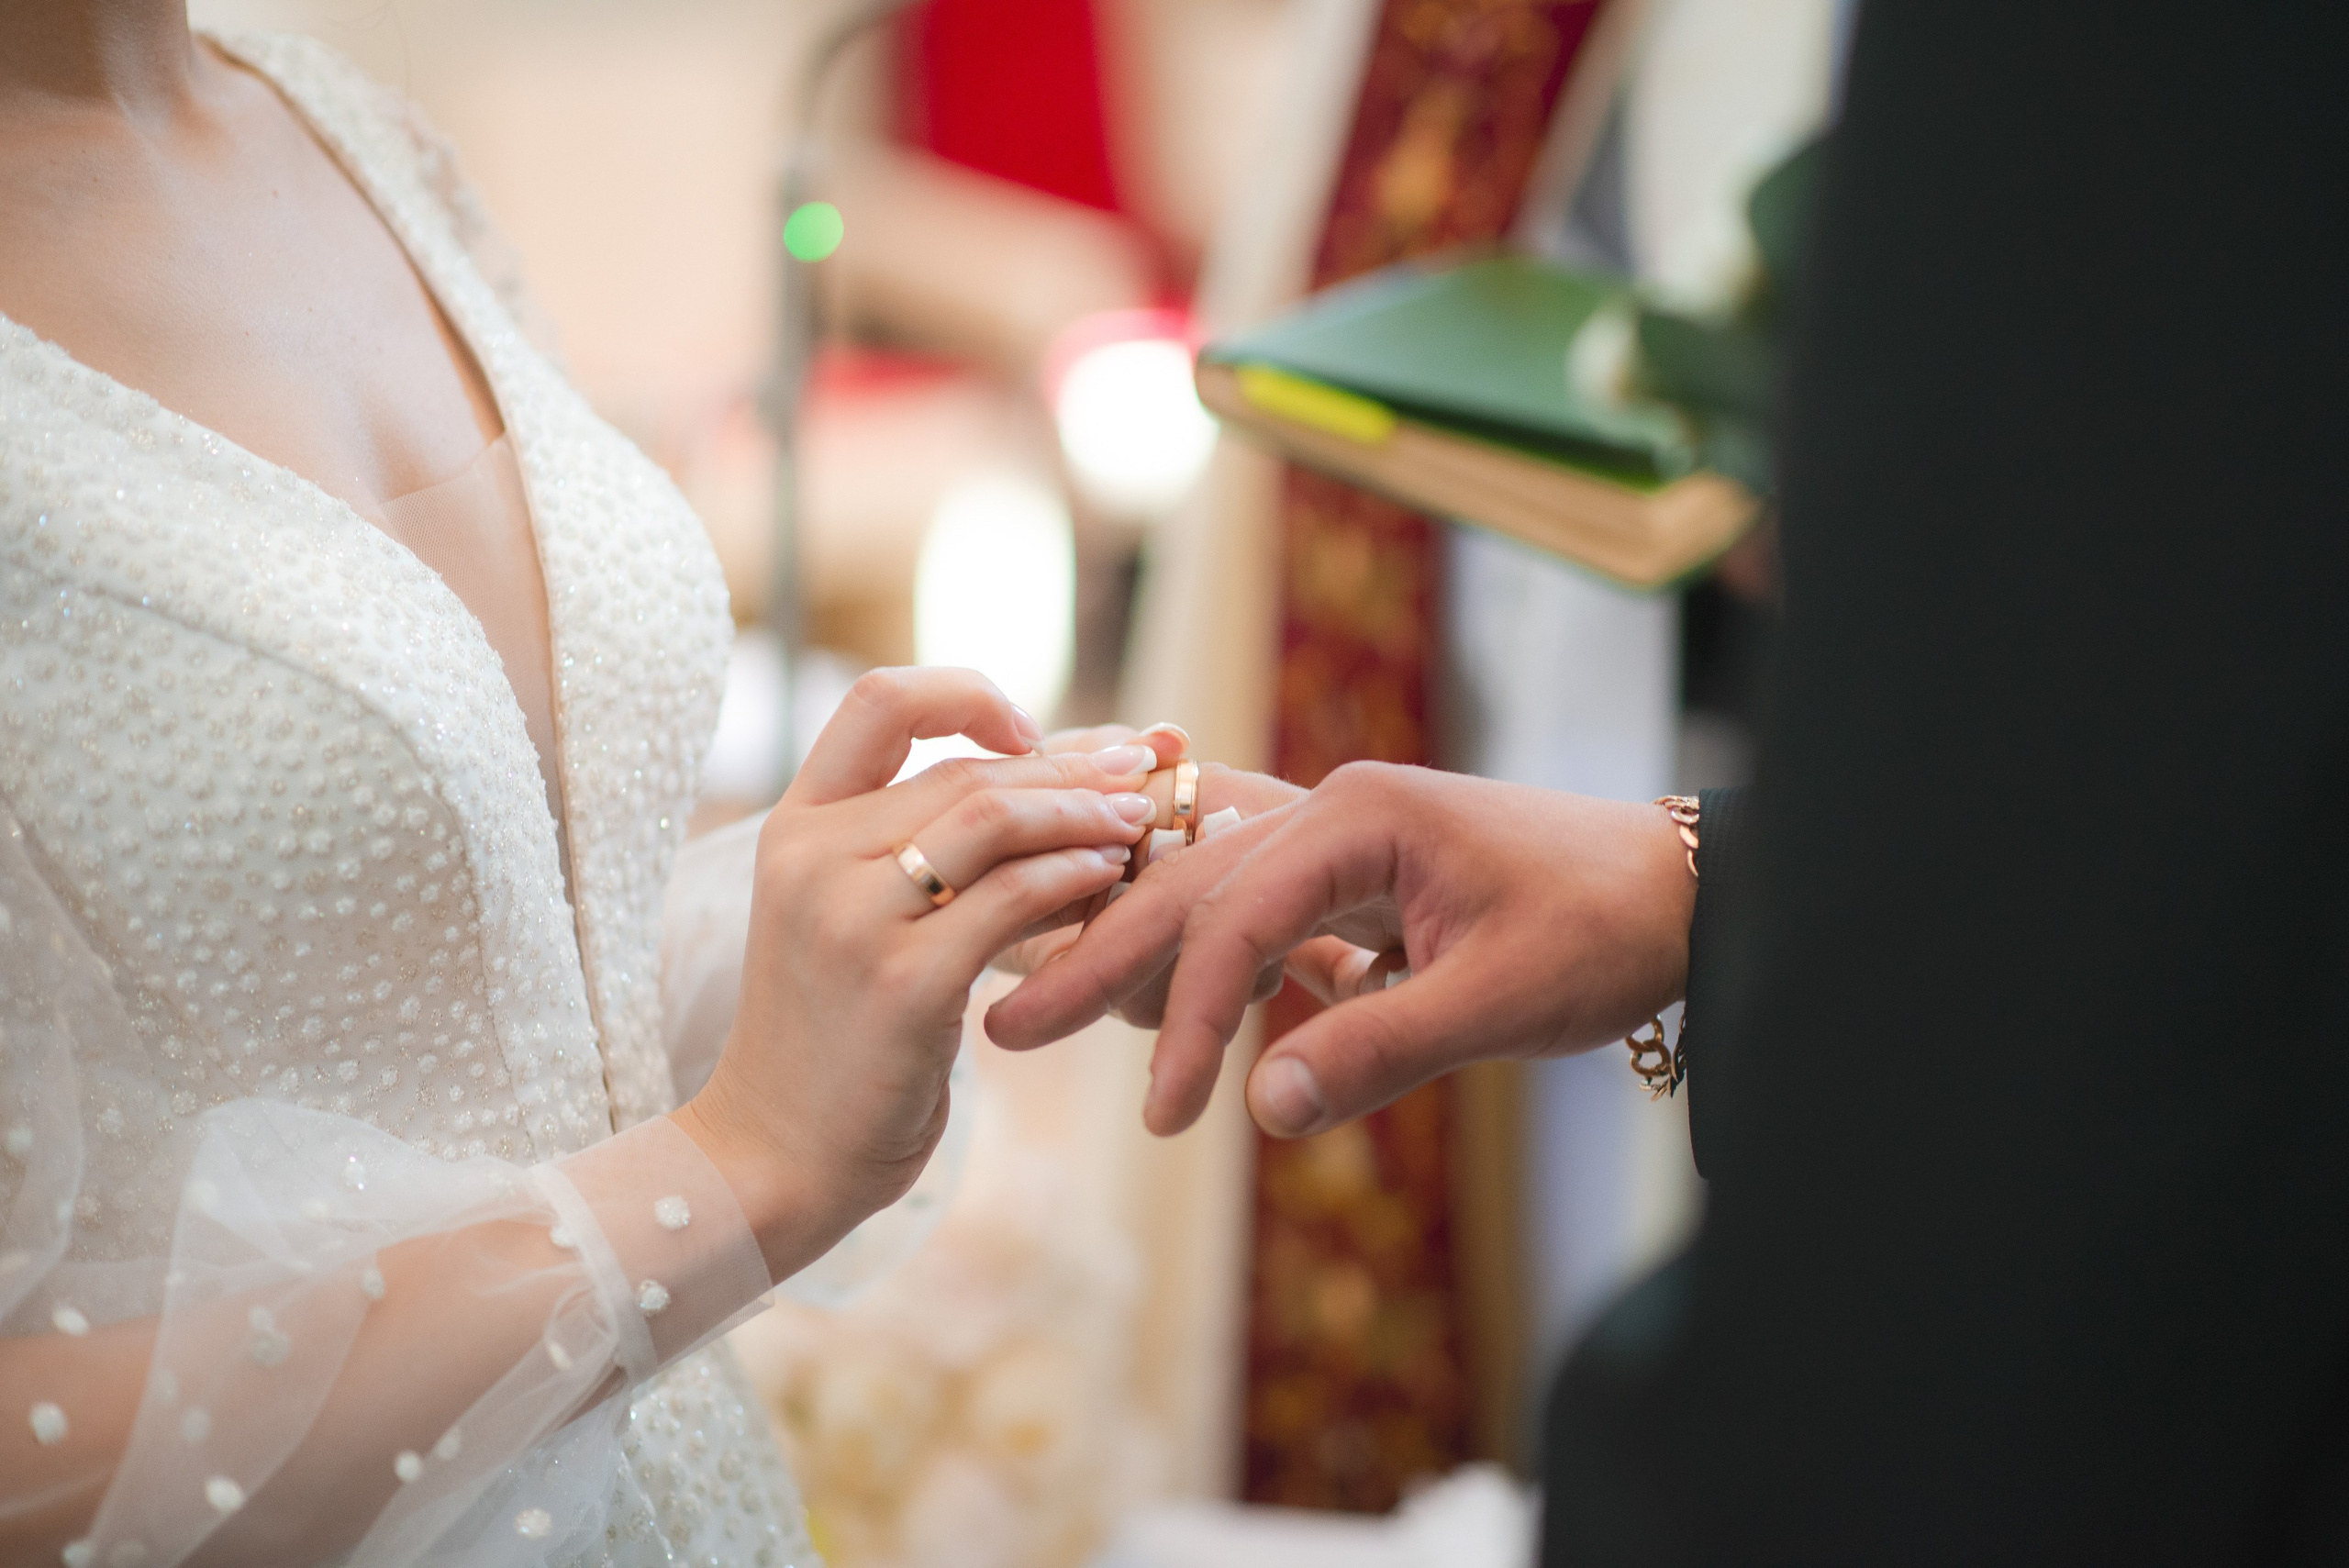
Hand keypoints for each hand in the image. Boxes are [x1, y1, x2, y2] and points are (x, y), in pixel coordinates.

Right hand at [674, 669, 1164, 1278]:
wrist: (774, 1157)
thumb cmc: (835, 1041)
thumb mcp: (848, 923)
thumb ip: (912, 851)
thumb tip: (1039, 780)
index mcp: (793, 827)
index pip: (880, 701)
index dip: (968, 694)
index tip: (1033, 729)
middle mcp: (812, 857)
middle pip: (965, 768)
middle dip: (1069, 761)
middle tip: (1142, 765)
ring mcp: (852, 918)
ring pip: (993, 818)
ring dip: (1084, 810)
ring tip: (1142, 819)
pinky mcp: (901, 983)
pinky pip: (1011, 899)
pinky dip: (1073, 876)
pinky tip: (1110, 878)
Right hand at [984, 762, 1695, 1138]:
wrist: (1683, 887)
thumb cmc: (1606, 929)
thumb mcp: (1500, 999)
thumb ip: (1379, 1049)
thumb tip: (1261, 1113)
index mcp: (1359, 813)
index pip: (1232, 914)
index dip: (1187, 1017)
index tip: (1167, 1115)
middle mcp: (1332, 807)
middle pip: (1187, 883)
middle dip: (1096, 957)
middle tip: (1006, 1030)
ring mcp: (1337, 833)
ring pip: (1205, 889)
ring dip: (1134, 952)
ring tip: (1049, 1012)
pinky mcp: (1352, 872)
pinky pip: (1250, 907)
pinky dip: (1201, 957)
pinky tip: (1160, 1006)